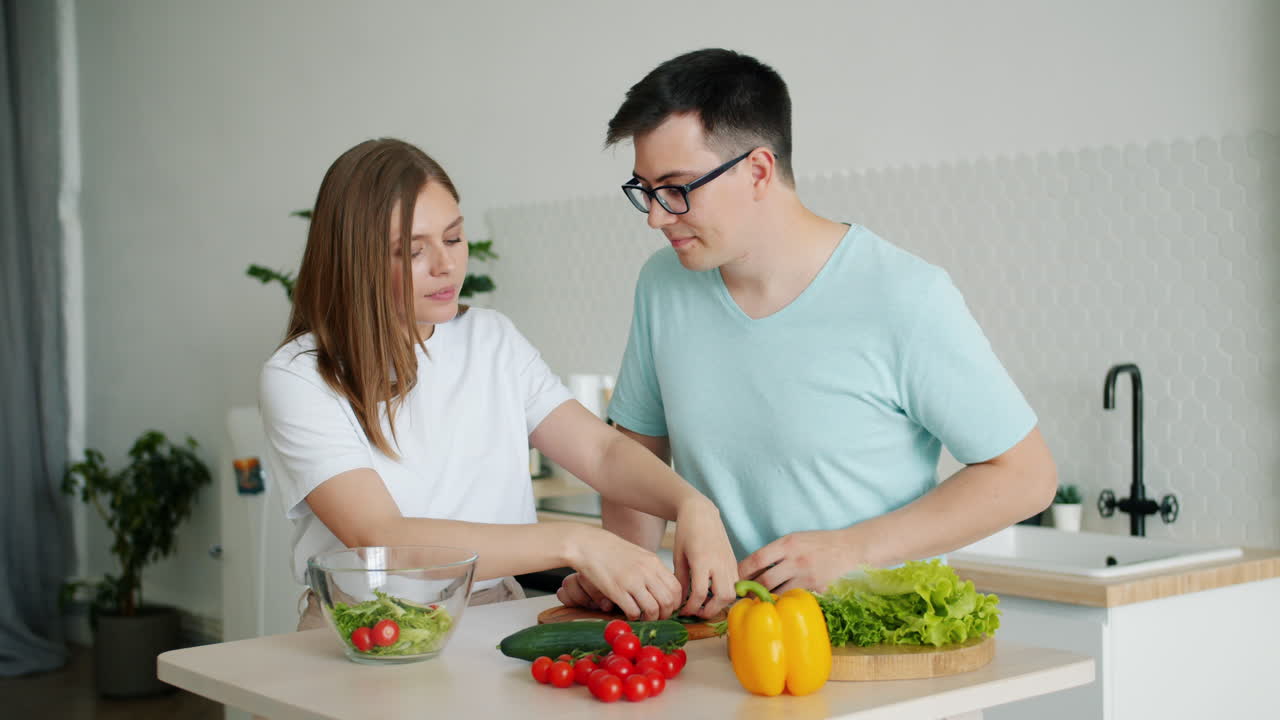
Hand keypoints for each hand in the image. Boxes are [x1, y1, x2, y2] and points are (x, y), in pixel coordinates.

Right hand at [564, 528, 681, 620]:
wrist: (588, 545)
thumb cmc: (611, 550)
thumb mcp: (638, 554)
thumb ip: (652, 569)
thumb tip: (663, 588)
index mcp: (653, 562)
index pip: (676, 588)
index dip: (676, 603)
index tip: (669, 608)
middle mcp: (646, 571)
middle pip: (668, 601)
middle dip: (666, 614)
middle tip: (658, 617)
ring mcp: (631, 581)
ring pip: (653, 610)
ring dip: (651, 619)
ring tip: (644, 618)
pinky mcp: (617, 590)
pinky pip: (634, 611)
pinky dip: (635, 618)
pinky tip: (630, 614)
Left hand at [671, 498, 738, 617]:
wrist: (702, 513)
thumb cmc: (686, 532)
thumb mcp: (679, 556)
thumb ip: (681, 580)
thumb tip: (681, 602)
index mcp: (702, 560)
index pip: (700, 594)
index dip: (691, 607)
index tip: (683, 611)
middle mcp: (720, 563)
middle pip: (723, 597)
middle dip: (709, 611)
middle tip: (696, 612)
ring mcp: (729, 563)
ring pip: (732, 593)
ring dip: (719, 604)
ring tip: (704, 604)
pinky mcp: (734, 562)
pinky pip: (735, 584)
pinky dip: (725, 594)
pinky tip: (712, 592)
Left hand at [737, 529, 857, 594]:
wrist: (852, 548)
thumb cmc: (820, 543)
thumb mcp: (797, 539)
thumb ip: (777, 552)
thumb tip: (752, 567)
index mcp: (787, 544)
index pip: (757, 559)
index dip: (741, 572)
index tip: (734, 580)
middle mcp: (795, 559)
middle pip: (764, 580)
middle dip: (750, 591)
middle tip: (741, 598)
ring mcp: (807, 576)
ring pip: (778, 593)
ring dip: (765, 600)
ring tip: (755, 604)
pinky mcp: (817, 589)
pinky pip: (794, 599)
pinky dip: (784, 603)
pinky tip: (778, 606)